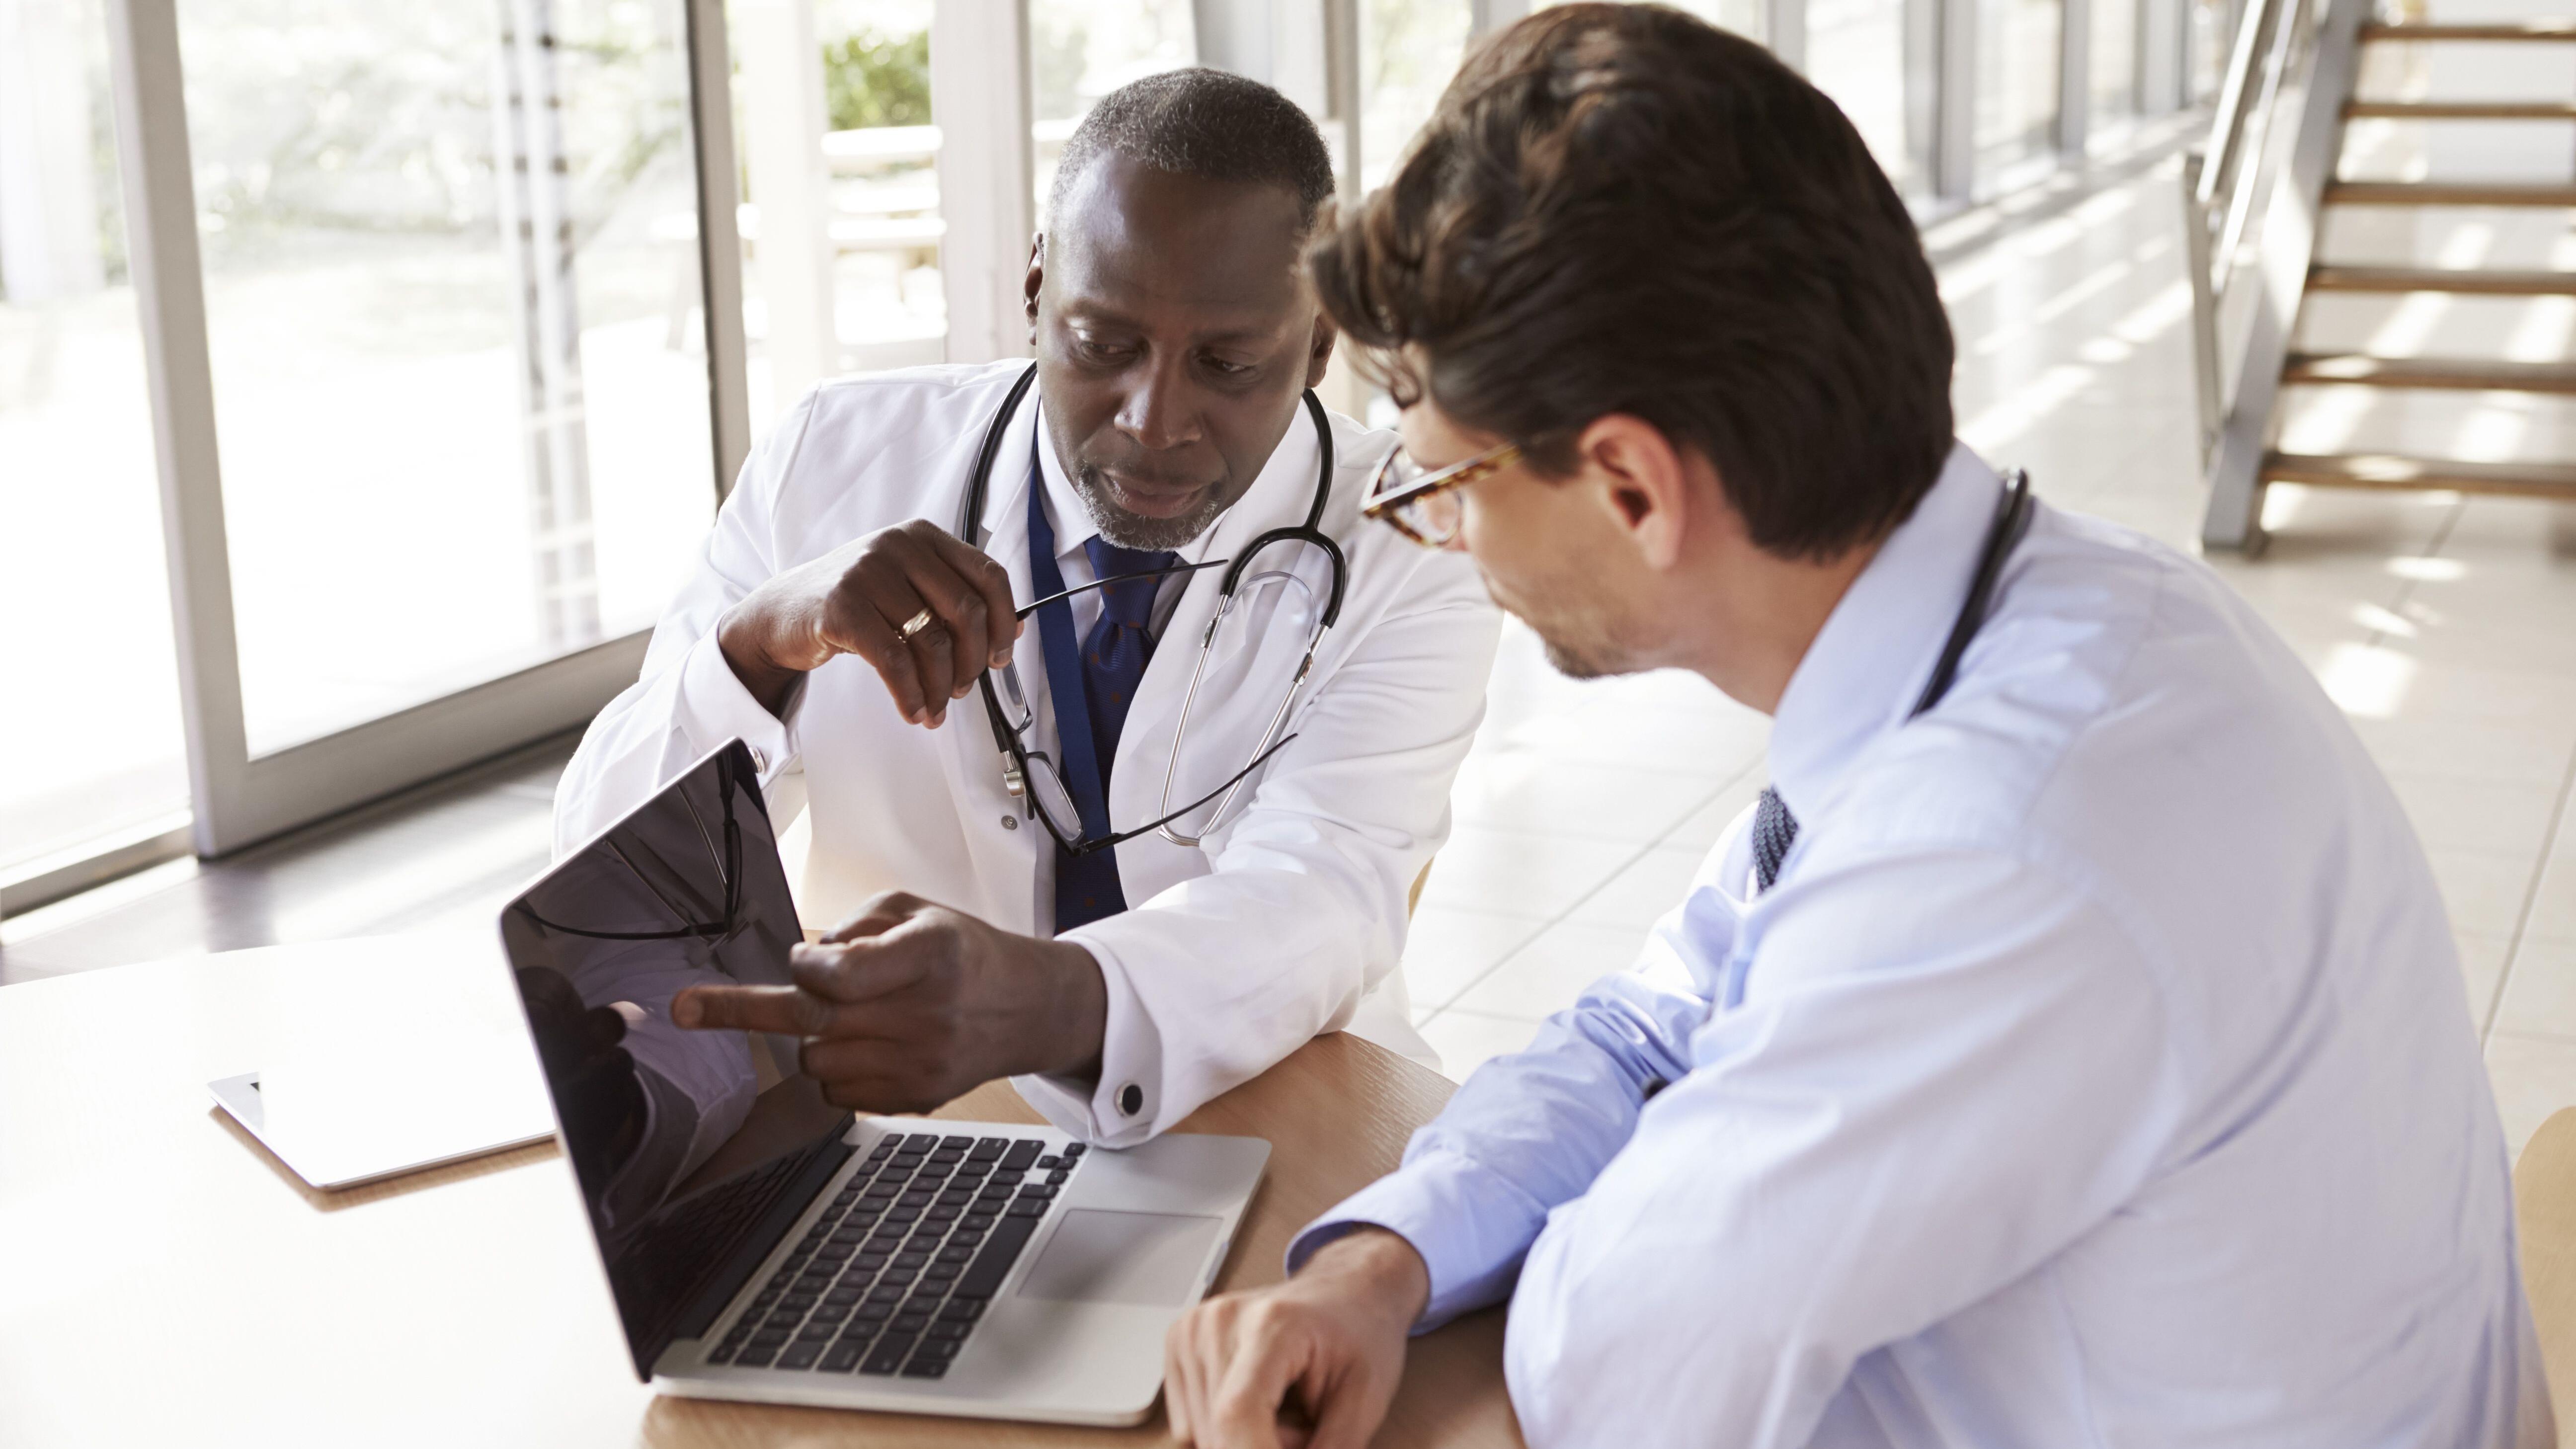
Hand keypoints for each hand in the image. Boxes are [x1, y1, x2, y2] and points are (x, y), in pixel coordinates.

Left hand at [666, 891, 1106, 1112]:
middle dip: (745, 1012)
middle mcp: (927, 1013)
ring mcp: (922, 1063)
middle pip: (814, 1022)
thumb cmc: (965, 952)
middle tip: (684, 1008)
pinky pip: (839, 1094)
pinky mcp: (917, 1098)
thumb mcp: (917, 910)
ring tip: (850, 1016)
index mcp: (930, 955)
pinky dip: (835, 1070)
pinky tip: (867, 1046)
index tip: (798, 962)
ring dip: (813, 1037)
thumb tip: (805, 962)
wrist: (1025, 1008)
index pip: (843, 974)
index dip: (806, 967)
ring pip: (818, 1061)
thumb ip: (855, 926)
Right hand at [715, 519, 1021, 726]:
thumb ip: (953, 600)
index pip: (988, 576)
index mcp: (922, 537)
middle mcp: (897, 546)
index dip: (1003, 622)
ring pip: (932, 640)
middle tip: (962, 689)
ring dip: (939, 686)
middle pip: (965, 611)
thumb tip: (1014, 628)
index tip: (999, 656)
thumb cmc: (853, 603)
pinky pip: (895, 661)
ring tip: (934, 707)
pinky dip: (910, 694)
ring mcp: (867, 572)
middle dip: (971, 662)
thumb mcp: (907, 589)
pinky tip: (912, 710)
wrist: (783, 612)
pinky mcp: (842, 607)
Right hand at [1164, 1228, 1430, 1448]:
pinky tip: (1260, 1407)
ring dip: (1246, 1443)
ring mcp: (1192, 1330)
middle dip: (1266, 1448)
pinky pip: (1189, 1427)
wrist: (1347, 1293)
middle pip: (1218, 1434)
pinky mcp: (1179, 1344)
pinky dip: (1226, 1433)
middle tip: (1306, 1427)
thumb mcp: (1365, 1402)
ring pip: (1202, 1438)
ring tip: (1287, 1414)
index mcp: (1271, 1324)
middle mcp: (1219, 1321)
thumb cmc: (1360, 1338)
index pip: (1237, 1414)